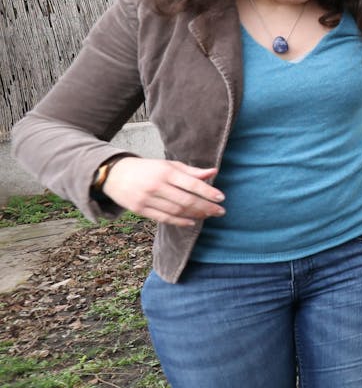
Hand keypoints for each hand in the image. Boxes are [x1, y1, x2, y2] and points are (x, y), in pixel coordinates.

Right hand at [100, 157, 225, 226]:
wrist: (114, 174)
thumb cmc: (147, 169)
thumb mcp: (168, 165)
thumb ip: (191, 171)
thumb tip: (214, 172)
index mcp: (165, 172)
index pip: (191, 183)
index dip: (208, 191)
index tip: (221, 198)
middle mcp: (156, 185)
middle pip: (186, 200)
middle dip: (206, 207)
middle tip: (220, 211)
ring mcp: (147, 199)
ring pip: (176, 211)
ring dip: (195, 215)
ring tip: (208, 215)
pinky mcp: (140, 210)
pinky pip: (164, 218)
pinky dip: (180, 222)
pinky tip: (192, 222)